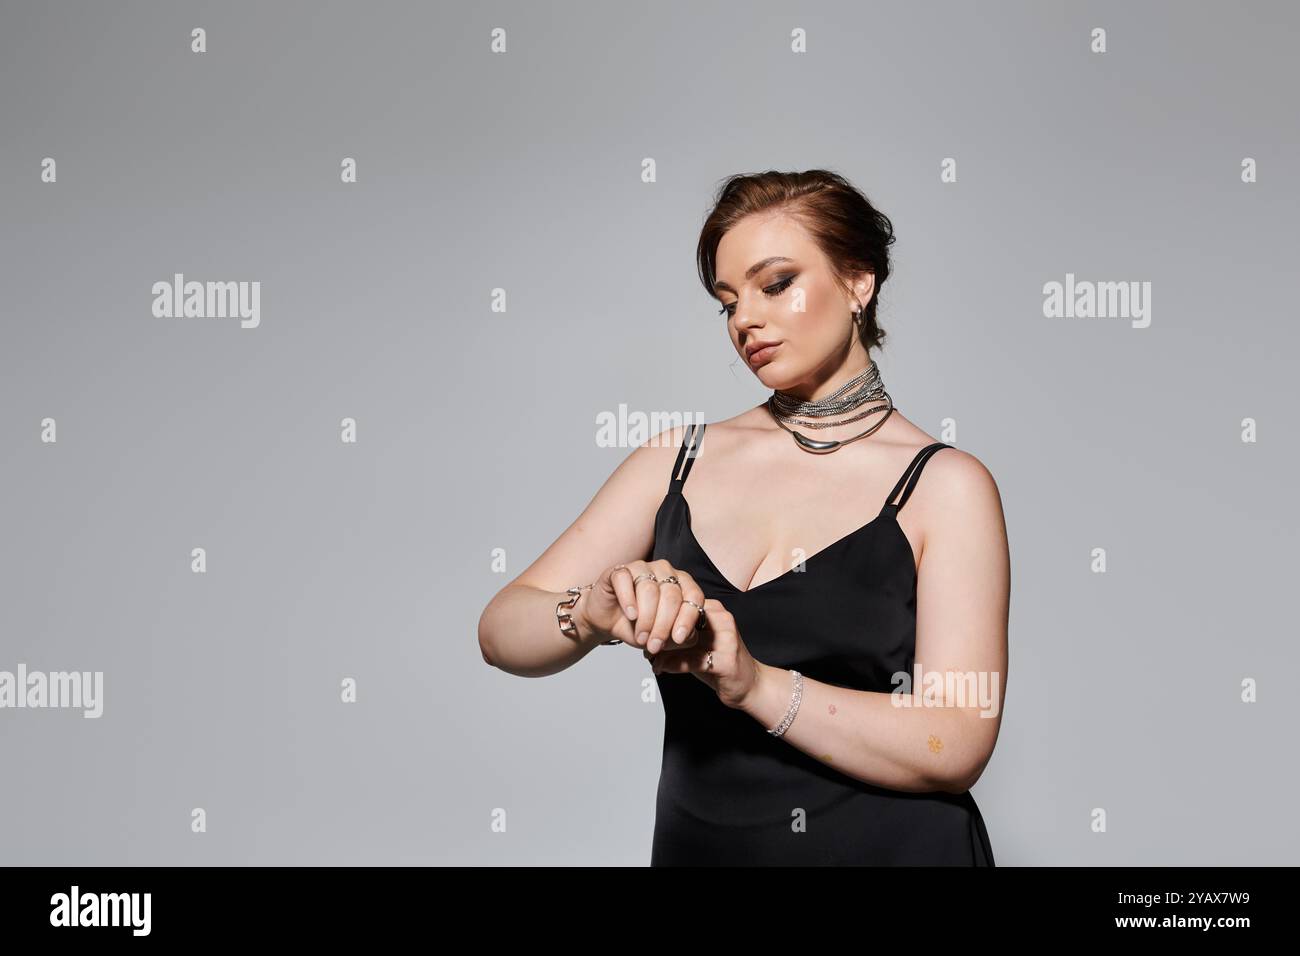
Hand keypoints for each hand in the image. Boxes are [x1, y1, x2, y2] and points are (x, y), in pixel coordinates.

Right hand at [578, 559, 705, 650]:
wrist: (608, 621)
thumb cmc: (638, 626)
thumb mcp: (662, 638)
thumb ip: (680, 638)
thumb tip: (688, 637)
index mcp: (682, 584)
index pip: (693, 596)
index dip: (687, 618)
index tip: (679, 638)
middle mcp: (665, 571)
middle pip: (671, 596)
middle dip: (663, 625)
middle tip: (654, 645)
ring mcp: (642, 568)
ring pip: (650, 590)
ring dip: (646, 618)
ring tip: (641, 637)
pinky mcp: (620, 571)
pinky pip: (626, 581)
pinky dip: (628, 600)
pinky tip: (630, 615)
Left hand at [649, 598, 762, 710]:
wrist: (749, 685)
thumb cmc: (719, 662)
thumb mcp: (696, 643)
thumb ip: (675, 634)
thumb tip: (643, 634)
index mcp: (714, 608)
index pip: (680, 601)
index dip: (657, 613)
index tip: (643, 626)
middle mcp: (721, 618)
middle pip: (682, 617)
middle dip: (658, 630)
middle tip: (642, 642)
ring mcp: (726, 638)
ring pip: (684, 639)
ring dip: (663, 650)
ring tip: (650, 658)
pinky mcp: (727, 660)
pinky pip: (692, 660)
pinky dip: (672, 665)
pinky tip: (660, 669)